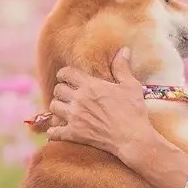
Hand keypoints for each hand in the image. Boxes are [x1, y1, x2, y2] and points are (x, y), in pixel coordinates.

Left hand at [45, 48, 153, 163]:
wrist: (132, 138)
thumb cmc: (133, 111)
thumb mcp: (131, 86)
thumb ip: (122, 67)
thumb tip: (123, 50)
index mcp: (90, 85)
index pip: (66, 73)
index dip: (64, 74)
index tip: (67, 78)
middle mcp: (79, 99)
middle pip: (58, 90)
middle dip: (61, 91)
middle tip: (67, 95)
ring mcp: (75, 117)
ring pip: (53, 107)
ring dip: (57, 108)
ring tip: (63, 110)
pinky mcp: (74, 134)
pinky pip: (53, 131)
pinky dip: (53, 131)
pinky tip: (58, 130)